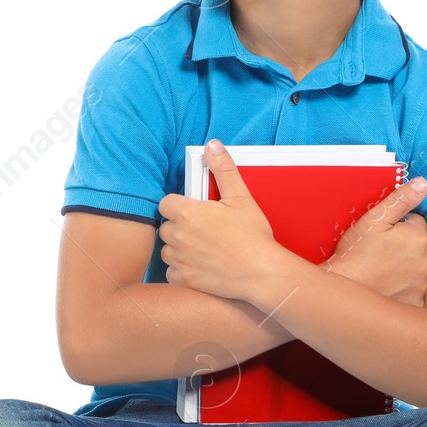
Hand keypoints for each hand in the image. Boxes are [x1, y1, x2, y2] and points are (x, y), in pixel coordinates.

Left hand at [157, 140, 288, 303]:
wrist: (261, 272)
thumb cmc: (252, 236)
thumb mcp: (240, 197)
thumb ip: (223, 169)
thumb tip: (212, 146)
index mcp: (188, 214)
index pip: (165, 203)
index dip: (177, 204)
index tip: (191, 209)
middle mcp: (179, 237)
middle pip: (165, 226)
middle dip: (178, 225)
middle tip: (199, 228)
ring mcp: (181, 260)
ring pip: (166, 250)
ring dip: (177, 247)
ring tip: (199, 246)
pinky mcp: (185, 279)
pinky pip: (172, 273)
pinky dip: (180, 269)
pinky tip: (197, 265)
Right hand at [325, 175, 426, 305]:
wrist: (342, 289)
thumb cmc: (354, 253)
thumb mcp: (373, 220)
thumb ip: (401, 200)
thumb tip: (424, 184)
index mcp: (418, 237)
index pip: (416, 223)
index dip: (398, 226)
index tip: (382, 235)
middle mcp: (426, 261)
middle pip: (419, 246)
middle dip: (405, 246)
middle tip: (379, 252)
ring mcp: (421, 284)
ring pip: (417, 267)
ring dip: (405, 267)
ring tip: (380, 269)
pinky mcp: (415, 302)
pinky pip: (414, 290)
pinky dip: (404, 288)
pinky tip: (385, 285)